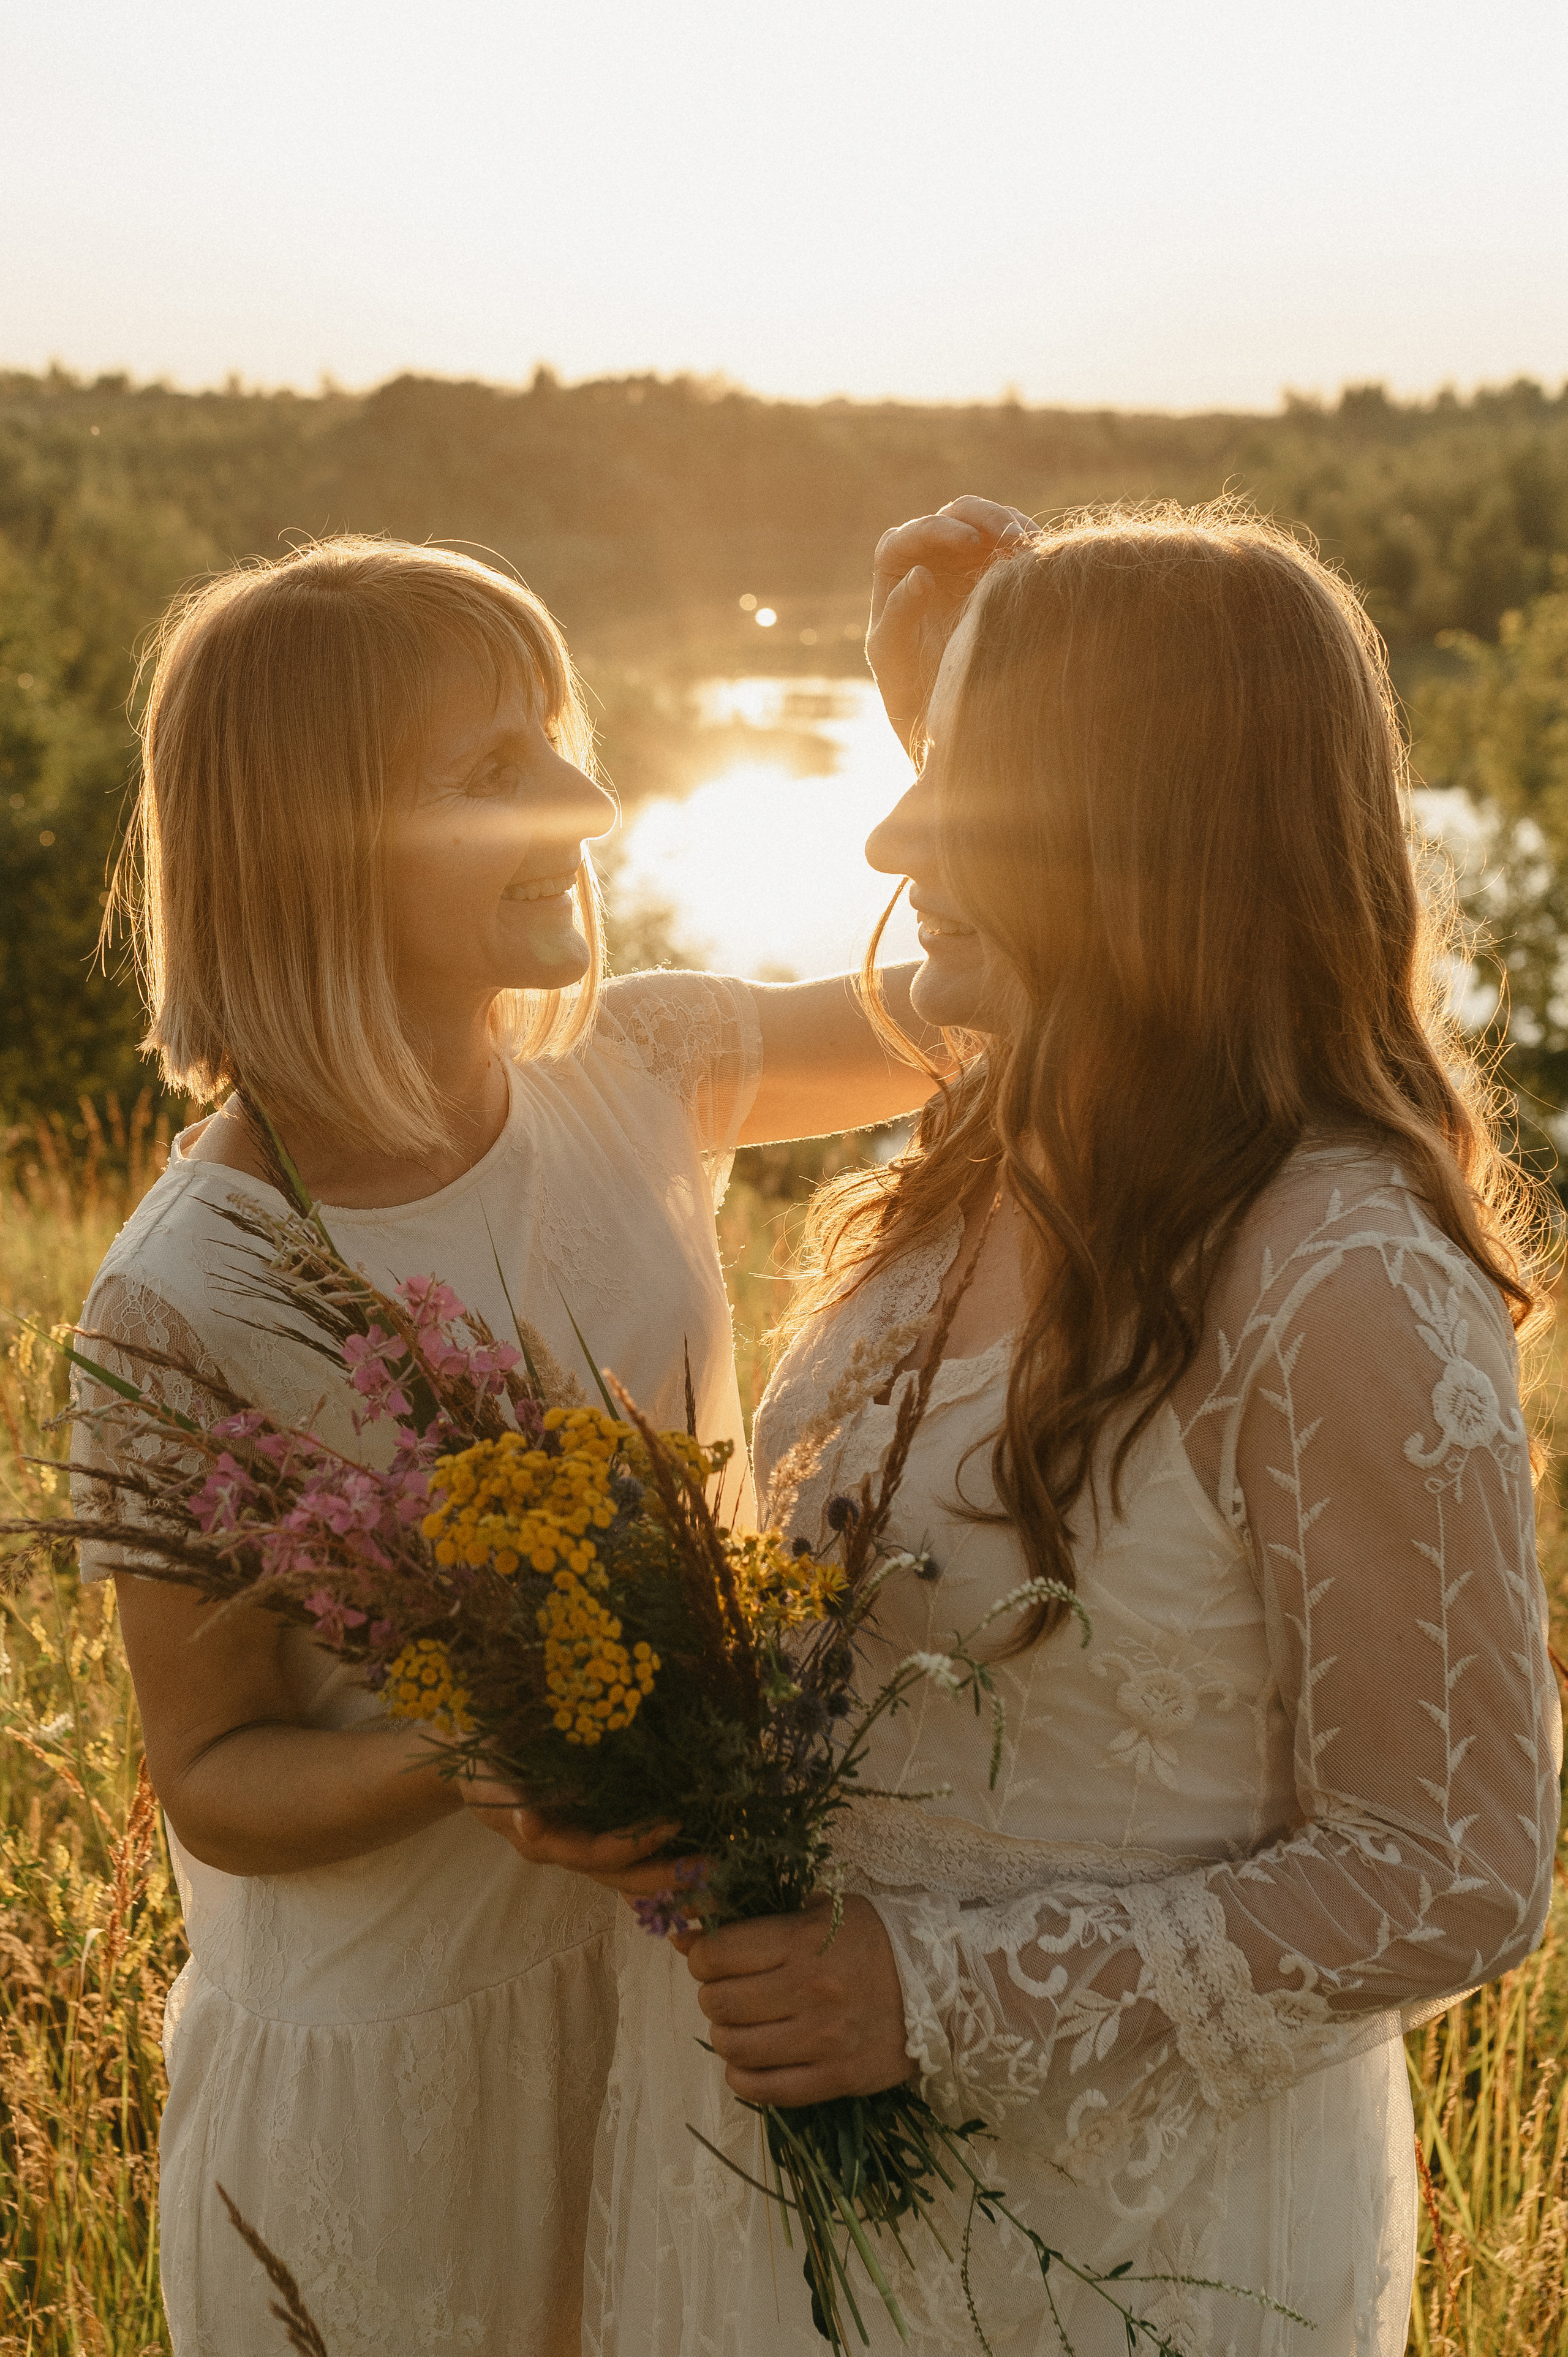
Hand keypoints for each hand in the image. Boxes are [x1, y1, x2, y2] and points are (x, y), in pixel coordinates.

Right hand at [458, 1776, 695, 1897]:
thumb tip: (530, 1825)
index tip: (674, 1823)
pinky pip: (629, 1856)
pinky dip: (660, 1859)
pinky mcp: (592, 1830)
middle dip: (667, 1877)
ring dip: (671, 1877)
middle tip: (715, 1872)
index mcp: (548, 1842)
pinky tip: (696, 1856)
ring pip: (630, 1873)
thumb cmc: (480, 1766)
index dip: (635, 1844)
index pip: (598, 1853)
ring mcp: (582, 1844)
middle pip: (623, 1877)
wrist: (472, 1765)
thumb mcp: (487, 1777)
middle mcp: (569, 1851)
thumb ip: (508, 1798)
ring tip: (717, 1874)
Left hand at [681, 1893, 913, 2105]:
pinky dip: (744, 2077)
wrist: (945, 1987)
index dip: (704, 1956)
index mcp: (804, 1942)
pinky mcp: (837, 2079)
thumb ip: (756, 1924)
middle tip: (731, 1991)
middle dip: (714, 1995)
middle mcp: (810, 1991)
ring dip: (727, 2035)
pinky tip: (752, 2060)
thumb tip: (683, 1939)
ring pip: (734, 2047)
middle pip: (718, 2002)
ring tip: (744, 2024)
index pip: (718, 1954)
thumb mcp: (821, 1912)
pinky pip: (764, 2091)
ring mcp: (823, 2040)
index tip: (714, 1959)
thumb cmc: (876, 1940)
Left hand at [866, 495, 1034, 749]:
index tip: (969, 542)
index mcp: (896, 564)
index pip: (915, 532)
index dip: (942, 529)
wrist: (938, 704)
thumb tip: (921, 574)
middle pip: (958, 513)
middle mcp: (931, 551)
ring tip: (1032, 549)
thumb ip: (898, 614)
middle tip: (1012, 540)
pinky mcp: (996, 567)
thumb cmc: (903, 681)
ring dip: (1014, 527)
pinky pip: (1015, 541)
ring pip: (991, 520)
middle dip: (986, 518)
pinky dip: (1031, 544)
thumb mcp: (891, 653)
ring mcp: (966, 557)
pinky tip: (1044, 560)